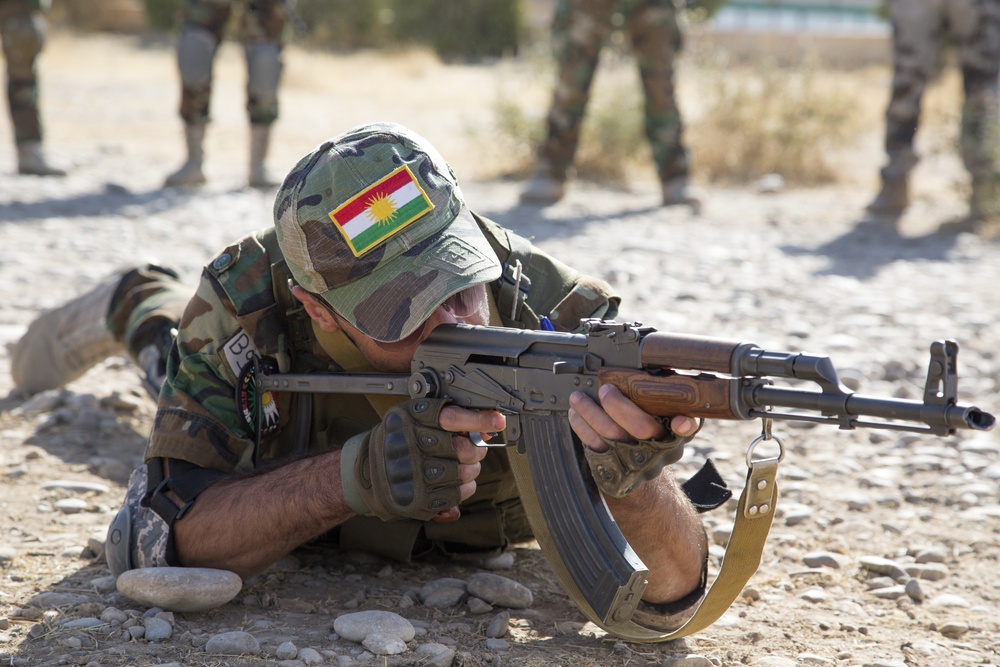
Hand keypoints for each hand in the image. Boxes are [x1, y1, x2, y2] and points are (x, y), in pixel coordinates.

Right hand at [344, 398, 502, 521]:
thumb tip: (487, 428)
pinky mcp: (418, 499)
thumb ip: (449, 419)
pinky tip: (453, 482)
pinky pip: (457, 495)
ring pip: (464, 473)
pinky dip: (463, 489)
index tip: (497, 420)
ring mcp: (413, 474)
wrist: (367, 474)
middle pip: (463, 449)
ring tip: (461, 466)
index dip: (479, 419)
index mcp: (410, 417)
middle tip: (474, 448)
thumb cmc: (399, 441)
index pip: (451, 417)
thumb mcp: (415, 419)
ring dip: (471, 470)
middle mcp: (409, 444)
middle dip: (477, 449)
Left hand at [568, 385, 700, 497]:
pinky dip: (581, 426)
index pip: (686, 428)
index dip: (684, 425)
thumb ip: (668, 400)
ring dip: (591, 412)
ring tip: (577, 397)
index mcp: (674, 433)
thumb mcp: (665, 420)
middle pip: (641, 428)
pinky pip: (594, 445)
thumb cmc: (649, 435)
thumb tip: (665, 369)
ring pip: (611, 436)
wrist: (637, 471)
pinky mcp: (612, 467)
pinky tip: (575, 412)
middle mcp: (657, 448)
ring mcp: (633, 459)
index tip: (679, 421)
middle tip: (605, 389)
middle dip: (619, 406)